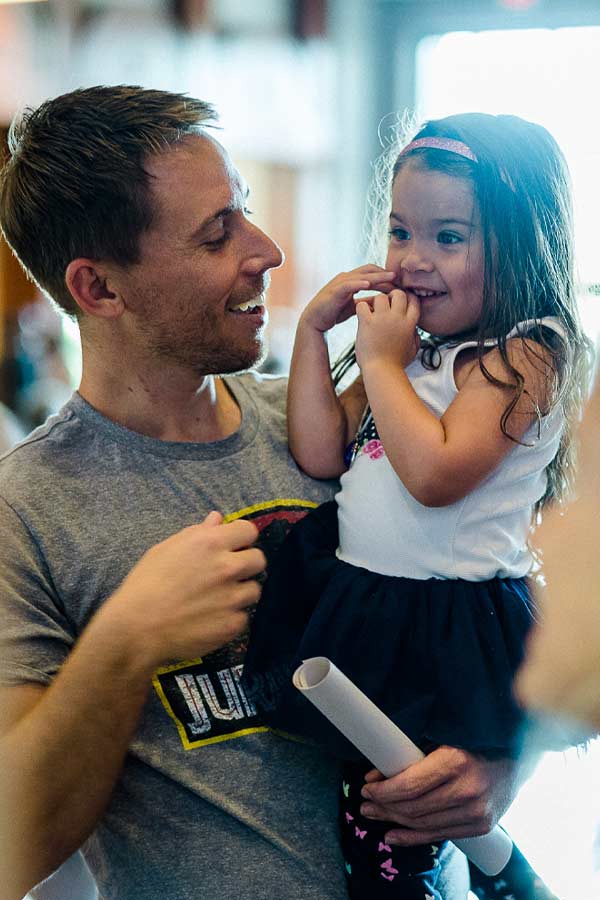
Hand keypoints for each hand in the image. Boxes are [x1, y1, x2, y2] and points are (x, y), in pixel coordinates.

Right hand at [99, 511, 264, 665]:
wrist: (137, 628)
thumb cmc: (145, 584)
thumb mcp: (166, 549)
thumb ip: (197, 533)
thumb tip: (218, 519)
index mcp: (211, 543)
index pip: (249, 530)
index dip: (241, 538)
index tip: (233, 546)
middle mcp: (227, 567)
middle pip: (259, 559)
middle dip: (246, 564)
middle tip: (227, 574)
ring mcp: (233, 597)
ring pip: (254, 590)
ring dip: (240, 593)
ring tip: (217, 600)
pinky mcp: (233, 624)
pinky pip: (243, 617)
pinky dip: (230, 618)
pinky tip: (211, 619)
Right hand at [300, 265, 395, 333]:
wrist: (315, 320)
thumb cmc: (334, 312)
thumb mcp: (355, 306)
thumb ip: (367, 302)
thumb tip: (383, 302)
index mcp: (352, 280)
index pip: (373, 272)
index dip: (386, 276)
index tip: (400, 282)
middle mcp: (347, 277)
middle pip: (370, 269)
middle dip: (385, 273)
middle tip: (400, 277)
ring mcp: (340, 282)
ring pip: (362, 275)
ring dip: (377, 276)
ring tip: (390, 277)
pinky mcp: (334, 290)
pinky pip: (348, 284)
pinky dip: (358, 283)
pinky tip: (368, 284)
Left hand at [355, 289, 419, 371]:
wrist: (382, 372)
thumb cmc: (396, 364)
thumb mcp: (413, 351)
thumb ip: (415, 338)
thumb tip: (415, 331)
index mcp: (410, 324)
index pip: (413, 300)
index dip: (406, 299)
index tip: (398, 306)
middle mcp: (398, 318)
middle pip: (398, 293)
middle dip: (391, 296)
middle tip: (384, 307)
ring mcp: (383, 319)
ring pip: (380, 297)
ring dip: (374, 303)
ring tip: (371, 314)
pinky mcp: (368, 323)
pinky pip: (362, 304)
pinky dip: (360, 309)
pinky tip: (362, 318)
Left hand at [358, 746, 518, 845]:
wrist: (519, 756)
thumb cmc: (475, 740)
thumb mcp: (444, 737)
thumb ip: (414, 754)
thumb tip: (377, 772)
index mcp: (456, 762)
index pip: (409, 785)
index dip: (384, 790)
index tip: (366, 786)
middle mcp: (467, 790)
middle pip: (413, 807)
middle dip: (383, 806)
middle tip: (365, 802)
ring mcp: (476, 812)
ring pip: (423, 824)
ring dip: (393, 821)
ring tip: (374, 814)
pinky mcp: (481, 826)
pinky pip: (439, 835)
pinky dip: (413, 838)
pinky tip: (394, 835)